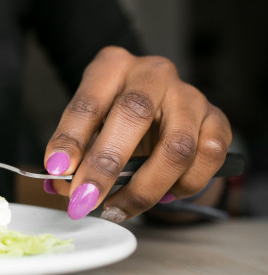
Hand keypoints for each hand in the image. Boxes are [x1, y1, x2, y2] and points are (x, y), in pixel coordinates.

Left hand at [43, 46, 231, 220]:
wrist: (160, 108)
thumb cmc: (115, 116)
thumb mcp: (89, 124)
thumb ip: (76, 151)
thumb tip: (61, 185)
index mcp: (112, 66)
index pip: (89, 101)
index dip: (71, 137)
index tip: (58, 169)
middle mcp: (153, 73)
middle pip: (134, 115)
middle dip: (105, 165)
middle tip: (85, 199)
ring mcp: (189, 95)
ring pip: (176, 146)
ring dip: (145, 188)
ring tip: (118, 208)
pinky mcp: (217, 119)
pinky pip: (208, 158)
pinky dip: (185, 186)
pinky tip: (164, 196)